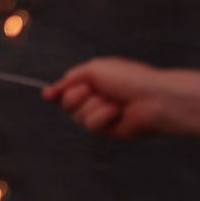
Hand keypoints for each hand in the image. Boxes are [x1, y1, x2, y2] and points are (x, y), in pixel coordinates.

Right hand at [43, 57, 174, 139]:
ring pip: (78, 116)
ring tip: (112, 101)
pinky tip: (116, 112)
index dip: (56, 92)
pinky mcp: (108, 131)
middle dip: (78, 95)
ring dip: (94, 105)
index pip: (67, 88)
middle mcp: (95, 99)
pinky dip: (103, 116)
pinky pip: (91, 125)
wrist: (151, 99)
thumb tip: (52, 89)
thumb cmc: (130, 79)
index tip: (48, 94)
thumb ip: (71, 78)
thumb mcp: (95, 68)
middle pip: (67, 103)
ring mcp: (101, 116)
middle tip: (94, 89)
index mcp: (93, 81)